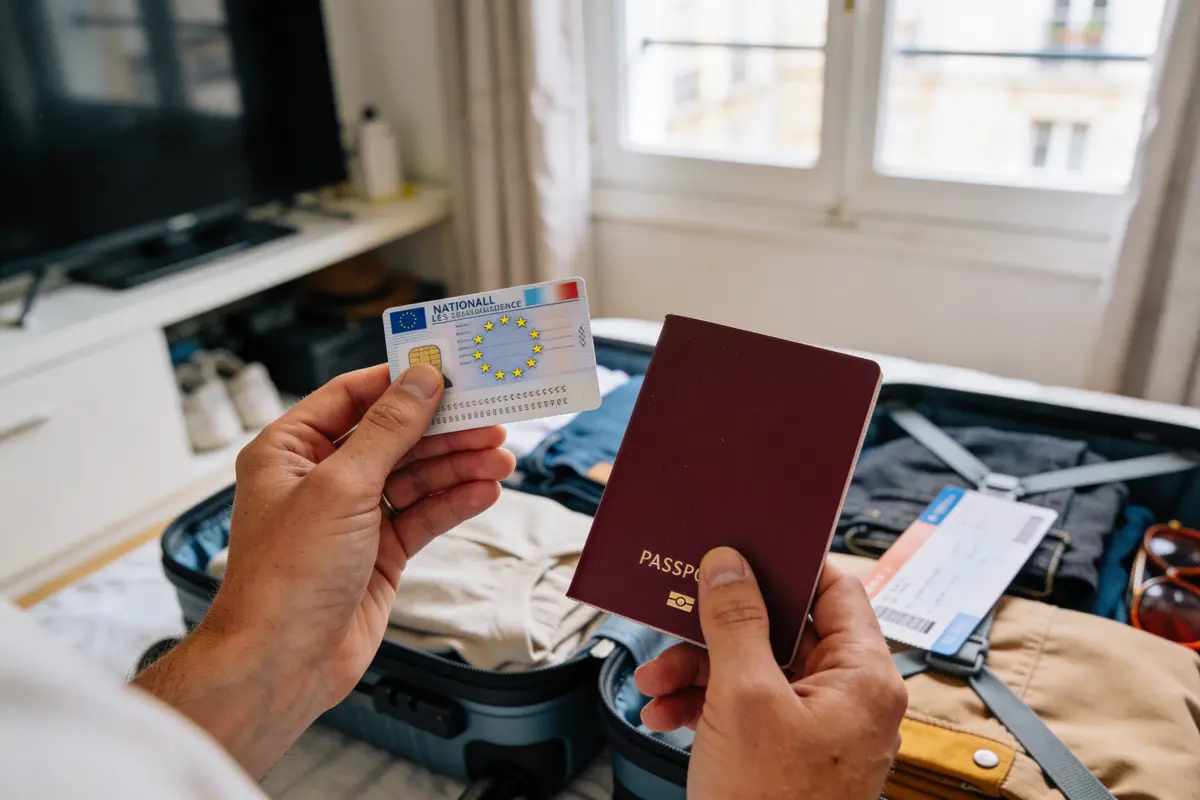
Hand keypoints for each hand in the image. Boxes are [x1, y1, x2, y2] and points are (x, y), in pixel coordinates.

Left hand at [135, 364, 514, 776]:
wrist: (282, 663)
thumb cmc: (286, 576)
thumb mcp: (341, 486)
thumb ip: (388, 430)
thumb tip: (419, 380)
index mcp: (289, 451)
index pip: (352, 397)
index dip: (399, 382)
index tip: (446, 370)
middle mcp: (319, 479)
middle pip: (393, 436)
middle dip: (442, 430)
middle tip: (489, 420)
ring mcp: (351, 517)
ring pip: (415, 476)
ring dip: (457, 466)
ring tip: (500, 459)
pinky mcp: (378, 552)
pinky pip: (422, 515)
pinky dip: (454, 502)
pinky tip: (484, 491)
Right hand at [635, 548, 906, 799]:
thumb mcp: (744, 699)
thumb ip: (736, 621)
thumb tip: (729, 564)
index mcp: (862, 678)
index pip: (836, 590)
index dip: (789, 565)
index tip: (743, 550)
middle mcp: (847, 699)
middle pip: (782, 630)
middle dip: (719, 628)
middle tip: (680, 618)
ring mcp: (817, 728)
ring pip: (755, 669)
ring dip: (699, 669)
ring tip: (658, 681)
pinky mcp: (786, 753)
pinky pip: (745, 708)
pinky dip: (704, 705)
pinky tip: (666, 712)